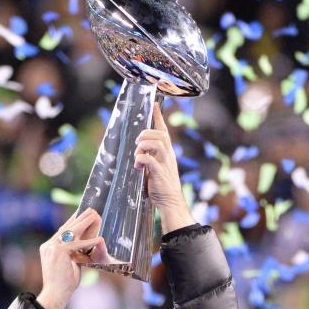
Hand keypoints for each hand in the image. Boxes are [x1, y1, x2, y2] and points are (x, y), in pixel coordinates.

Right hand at [36, 208, 105, 308]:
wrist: (55, 294)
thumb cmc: (65, 283)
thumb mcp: (73, 263)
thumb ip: (78, 252)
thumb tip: (91, 243)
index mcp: (50, 246)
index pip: (64, 230)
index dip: (75, 221)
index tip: (84, 213)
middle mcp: (49, 245)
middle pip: (68, 228)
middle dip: (81, 218)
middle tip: (92, 210)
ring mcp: (52, 248)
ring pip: (71, 232)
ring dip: (85, 223)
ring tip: (95, 215)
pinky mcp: (58, 253)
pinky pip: (76, 245)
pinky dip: (89, 242)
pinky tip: (100, 239)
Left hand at [135, 106, 194, 233]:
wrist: (171, 203)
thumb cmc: (162, 187)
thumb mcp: (156, 168)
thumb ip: (150, 158)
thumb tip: (139, 151)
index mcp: (167, 153)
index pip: (164, 130)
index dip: (158, 117)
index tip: (154, 104)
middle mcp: (168, 156)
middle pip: (161, 134)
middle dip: (146, 133)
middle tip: (137, 143)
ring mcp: (166, 165)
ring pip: (157, 143)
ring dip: (144, 145)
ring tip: (137, 153)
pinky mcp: (161, 174)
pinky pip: (150, 160)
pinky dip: (141, 159)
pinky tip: (137, 166)